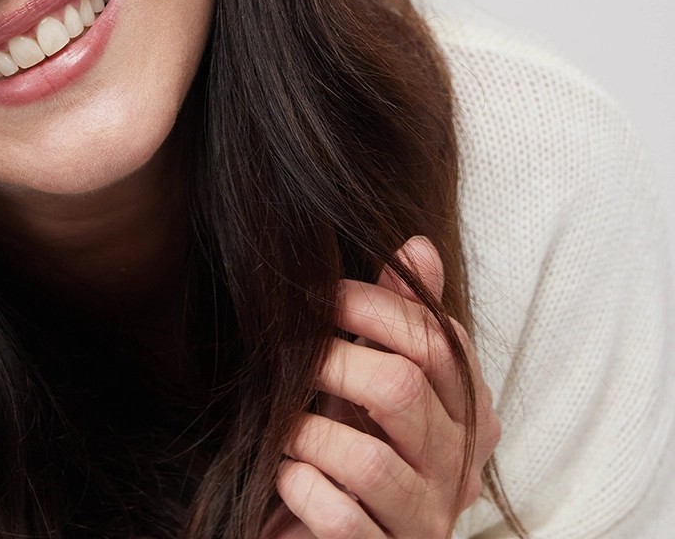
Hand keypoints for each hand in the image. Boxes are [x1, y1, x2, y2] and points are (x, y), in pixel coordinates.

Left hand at [264, 237, 500, 538]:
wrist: (325, 534)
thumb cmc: (354, 441)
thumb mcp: (374, 374)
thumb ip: (401, 316)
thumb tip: (417, 244)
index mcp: (469, 416)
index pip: (440, 343)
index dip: (375, 307)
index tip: (321, 295)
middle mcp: (460, 471)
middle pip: (401, 389)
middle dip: (333, 362)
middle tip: (294, 356)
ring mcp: (426, 522)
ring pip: (367, 459)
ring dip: (307, 432)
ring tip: (284, 426)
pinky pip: (341, 519)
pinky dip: (303, 488)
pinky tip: (288, 475)